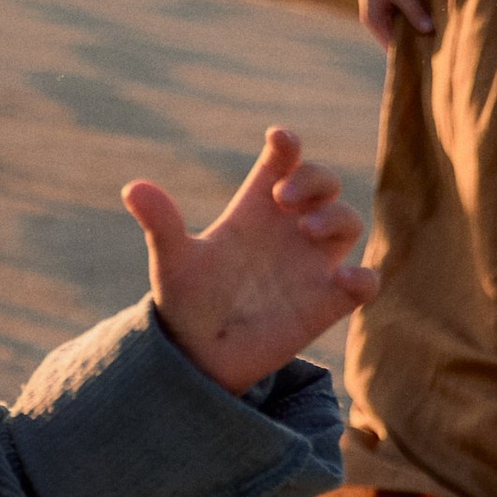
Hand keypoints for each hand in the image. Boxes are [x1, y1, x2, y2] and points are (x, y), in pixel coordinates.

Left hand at [122, 124, 376, 393]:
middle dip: (314, 178)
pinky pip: (363, 283)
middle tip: (284, 196)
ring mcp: (311, 263)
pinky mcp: (327, 301)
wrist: (197, 356)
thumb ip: (161, 224)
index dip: (287, 145)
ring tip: (306, 229)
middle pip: (323, 183)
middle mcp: (288, 229)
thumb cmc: (186, 300)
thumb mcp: (172, 262)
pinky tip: (342, 279)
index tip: (280, 139)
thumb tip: (132, 188)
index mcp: (254, 208)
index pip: (281, 162)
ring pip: (348, 222)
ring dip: (336, 217)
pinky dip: (362, 278)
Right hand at [355, 0, 432, 50]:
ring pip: (402, 25)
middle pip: (396, 38)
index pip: (390, 47)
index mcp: (373, 21)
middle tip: (438, 49)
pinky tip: (431, 16)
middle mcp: (376, 18)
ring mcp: (383, 8)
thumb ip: (414, 10)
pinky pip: (404, 13)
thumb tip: (429, 30)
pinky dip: (416, 15)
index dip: (408, 53)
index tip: (428, 59)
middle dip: (414, 42)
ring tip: (437, 34)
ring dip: (416, 27)